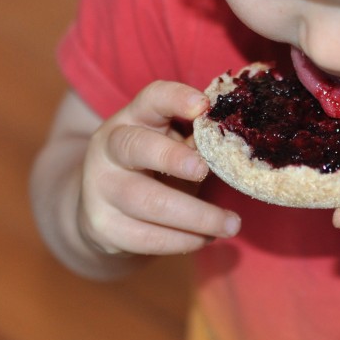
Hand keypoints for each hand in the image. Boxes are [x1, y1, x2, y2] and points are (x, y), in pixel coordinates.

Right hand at [78, 81, 240, 255]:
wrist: (103, 208)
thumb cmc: (153, 169)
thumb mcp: (171, 145)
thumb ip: (197, 141)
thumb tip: (238, 147)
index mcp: (132, 119)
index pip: (151, 99)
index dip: (176, 98)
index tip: (203, 105)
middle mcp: (109, 148)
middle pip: (137, 147)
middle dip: (173, 158)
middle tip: (205, 171)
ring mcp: (100, 187)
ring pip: (147, 201)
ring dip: (196, 216)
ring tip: (231, 225)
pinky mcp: (103, 226)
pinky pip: (146, 237)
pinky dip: (182, 240)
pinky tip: (205, 238)